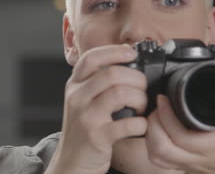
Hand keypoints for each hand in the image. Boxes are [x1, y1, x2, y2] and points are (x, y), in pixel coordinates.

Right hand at [45, 44, 147, 173]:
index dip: (114, 51)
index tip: (131, 53)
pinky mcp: (96, 136)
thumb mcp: (82, 100)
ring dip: (140, 99)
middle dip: (137, 78)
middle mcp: (77, 97)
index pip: (91, 58)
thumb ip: (97, 82)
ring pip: (121, 94)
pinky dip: (140, 123)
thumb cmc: (83, 129)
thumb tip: (127, 61)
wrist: (71, 162)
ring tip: (142, 107)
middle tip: (143, 88)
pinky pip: (127, 123)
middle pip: (112, 74)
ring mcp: (86, 116)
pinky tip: (140, 125)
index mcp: (75, 85)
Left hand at [145, 85, 214, 173]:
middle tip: (158, 106)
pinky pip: (158, 161)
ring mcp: (186, 164)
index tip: (164, 99)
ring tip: (156, 116)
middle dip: (154, 123)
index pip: (183, 137)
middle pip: (163, 148)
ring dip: (151, 134)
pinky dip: (151, 145)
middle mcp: (197, 158)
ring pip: (157, 156)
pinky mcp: (179, 166)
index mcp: (214, 147)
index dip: (167, 117)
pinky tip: (156, 132)